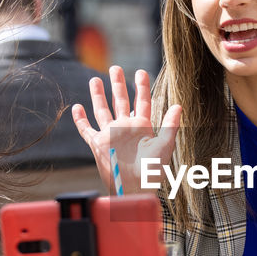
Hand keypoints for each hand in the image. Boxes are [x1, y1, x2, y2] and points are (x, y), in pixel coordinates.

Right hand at [71, 66, 181, 194]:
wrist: (134, 188)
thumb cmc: (152, 171)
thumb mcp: (164, 146)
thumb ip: (170, 126)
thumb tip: (179, 105)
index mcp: (142, 127)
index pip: (142, 101)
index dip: (142, 86)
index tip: (141, 71)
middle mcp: (125, 128)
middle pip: (120, 101)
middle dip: (118, 84)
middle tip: (115, 68)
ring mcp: (110, 135)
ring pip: (102, 110)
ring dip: (98, 95)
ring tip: (95, 79)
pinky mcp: (97, 144)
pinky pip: (86, 129)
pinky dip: (80, 119)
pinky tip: (77, 107)